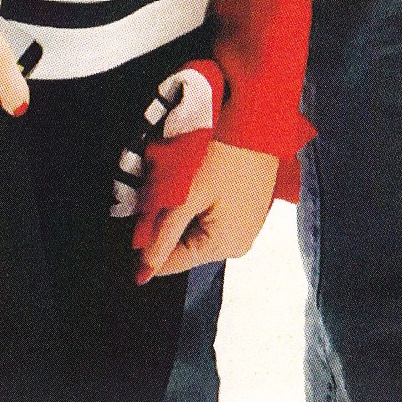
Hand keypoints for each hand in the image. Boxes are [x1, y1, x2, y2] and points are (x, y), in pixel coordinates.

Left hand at [135, 140, 279, 280]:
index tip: (141, 219)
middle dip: (170, 226)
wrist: (259, 125)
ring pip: (200, 233)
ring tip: (187, 186)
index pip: (171, 263)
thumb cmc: (226, 156)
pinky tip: (204, 185)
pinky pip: (217, 220)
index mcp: (223, 246)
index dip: (148, 244)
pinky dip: (203, 207)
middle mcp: (239, 245)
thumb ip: (160, 239)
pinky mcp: (251, 214)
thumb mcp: (185, 198)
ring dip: (186, 215)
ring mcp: (247, 230)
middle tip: (168, 194)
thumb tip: (142, 276)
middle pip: (187, 247)